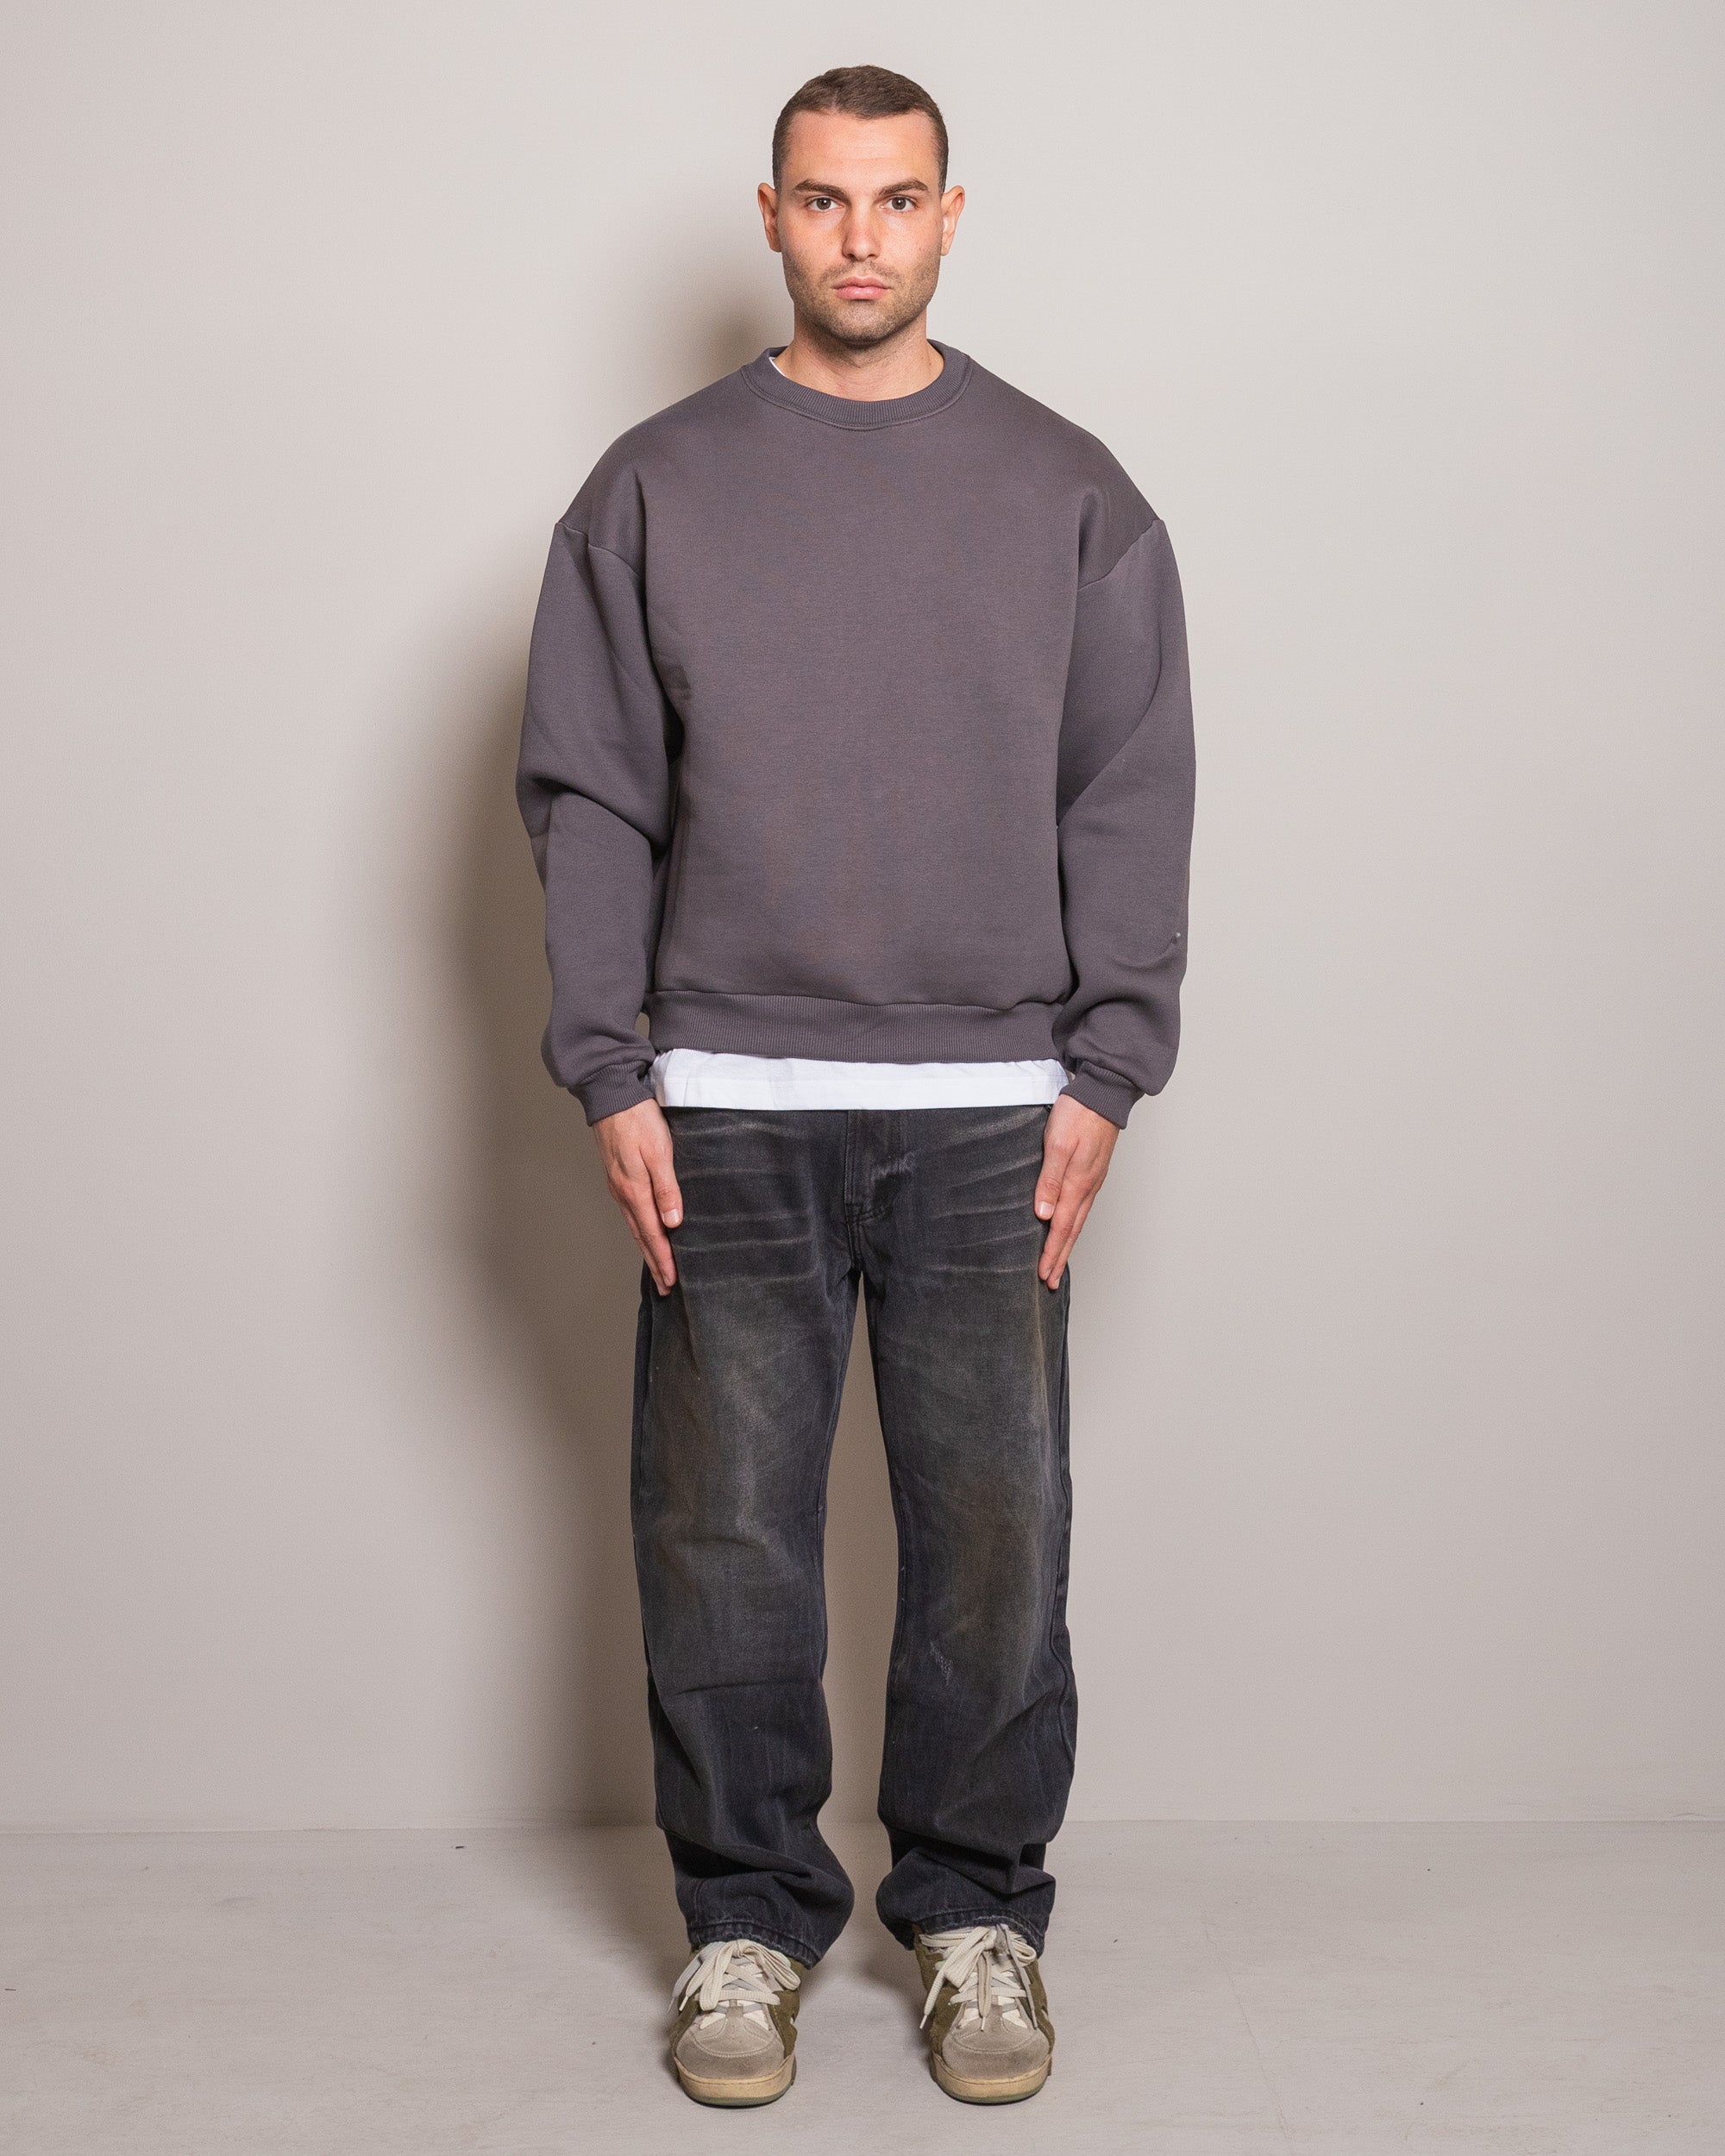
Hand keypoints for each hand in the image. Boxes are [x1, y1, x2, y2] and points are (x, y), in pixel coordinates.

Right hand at [593, 1098, 682, 1293]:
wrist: (611, 1095)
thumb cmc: (638, 1120)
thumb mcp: (659, 1152)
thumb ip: (667, 1188)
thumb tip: (672, 1223)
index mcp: (635, 1190)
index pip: (653, 1234)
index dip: (664, 1259)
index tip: (673, 1281)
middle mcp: (623, 1193)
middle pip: (642, 1236)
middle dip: (655, 1262)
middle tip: (667, 1287)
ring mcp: (618, 1185)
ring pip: (635, 1225)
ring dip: (647, 1248)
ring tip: (658, 1267)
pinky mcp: (618, 1176)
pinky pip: (631, 1212)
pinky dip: (640, 1229)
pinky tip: (646, 1231)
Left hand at [1033, 1094, 1118, 1289]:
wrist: (1103, 1092)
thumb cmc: (1078, 1114)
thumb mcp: (1058, 1144)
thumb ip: (1050, 1180)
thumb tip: (1044, 1214)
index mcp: (1078, 1183)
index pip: (1062, 1227)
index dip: (1051, 1252)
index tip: (1043, 1274)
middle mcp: (1088, 1187)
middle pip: (1073, 1231)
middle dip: (1060, 1257)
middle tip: (1050, 1281)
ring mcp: (1093, 1180)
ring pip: (1078, 1221)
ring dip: (1067, 1244)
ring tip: (1057, 1262)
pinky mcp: (1093, 1172)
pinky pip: (1082, 1207)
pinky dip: (1074, 1225)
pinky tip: (1069, 1227)